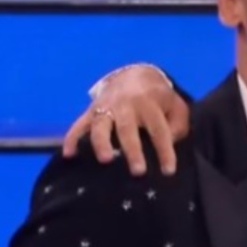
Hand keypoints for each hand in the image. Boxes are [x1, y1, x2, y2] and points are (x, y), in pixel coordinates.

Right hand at [62, 65, 189, 175]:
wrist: (134, 75)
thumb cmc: (159, 99)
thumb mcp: (176, 106)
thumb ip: (177, 125)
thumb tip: (170, 142)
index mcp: (150, 104)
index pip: (159, 130)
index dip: (165, 151)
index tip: (168, 171)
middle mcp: (126, 105)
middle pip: (128, 129)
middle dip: (132, 150)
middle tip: (138, 171)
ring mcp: (106, 107)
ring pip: (101, 125)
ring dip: (102, 143)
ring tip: (105, 160)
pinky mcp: (91, 111)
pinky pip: (79, 124)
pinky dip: (72, 138)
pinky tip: (68, 154)